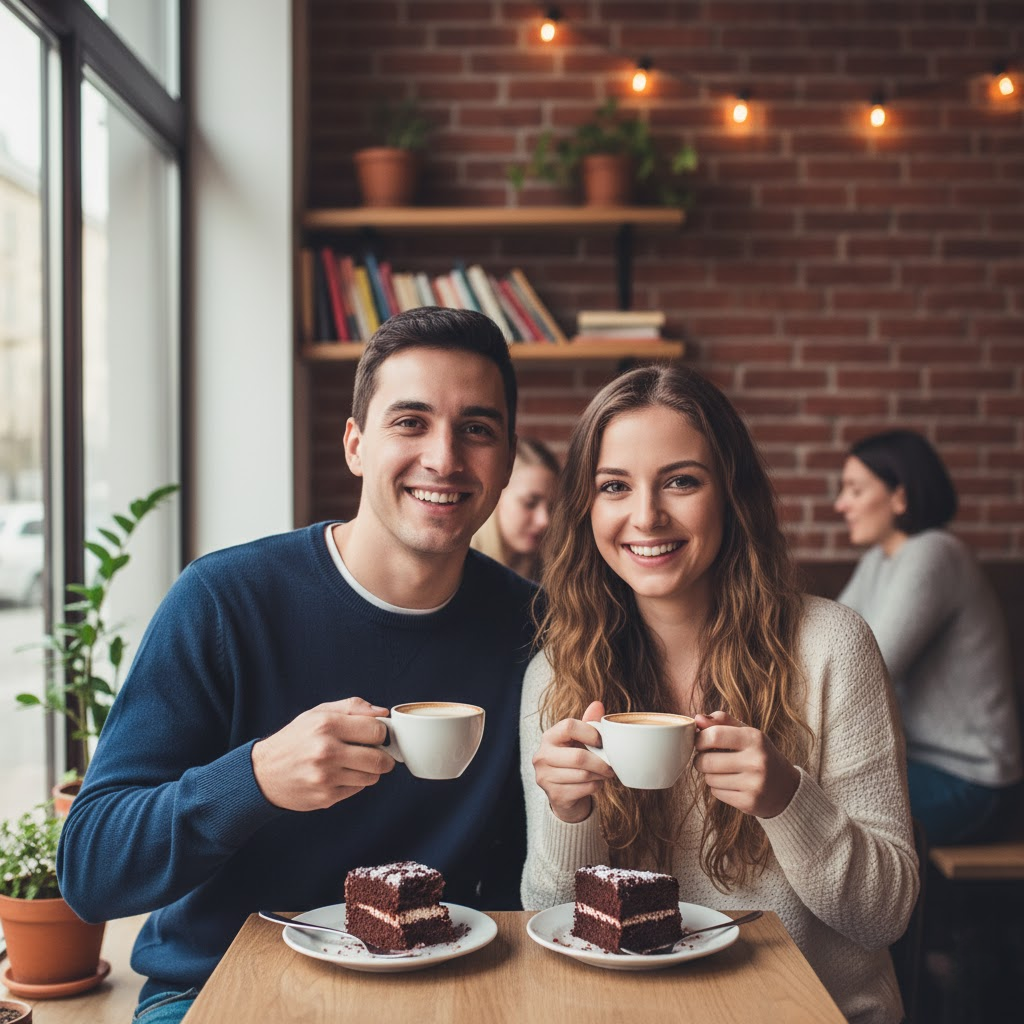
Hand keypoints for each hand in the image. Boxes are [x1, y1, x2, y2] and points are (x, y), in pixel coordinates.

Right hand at [251, 697, 394, 810]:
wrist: (263, 773)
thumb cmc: (294, 739)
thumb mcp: (318, 713)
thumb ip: (352, 707)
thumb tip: (382, 713)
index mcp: (326, 725)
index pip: (376, 730)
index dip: (382, 732)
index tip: (378, 734)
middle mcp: (326, 751)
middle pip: (379, 758)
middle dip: (384, 755)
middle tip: (378, 752)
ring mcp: (326, 777)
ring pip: (372, 777)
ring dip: (371, 770)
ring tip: (357, 762)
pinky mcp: (326, 796)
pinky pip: (358, 789)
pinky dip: (356, 781)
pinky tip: (341, 774)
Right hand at [531, 700, 613, 823]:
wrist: (564, 794)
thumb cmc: (574, 761)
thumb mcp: (580, 740)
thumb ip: (589, 722)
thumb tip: (597, 704)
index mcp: (548, 737)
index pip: (568, 726)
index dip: (590, 733)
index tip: (602, 742)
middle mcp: (542, 756)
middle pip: (578, 756)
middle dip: (601, 762)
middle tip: (612, 766)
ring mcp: (545, 777)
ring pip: (583, 774)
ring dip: (600, 775)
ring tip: (604, 773)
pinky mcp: (554, 795)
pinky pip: (584, 789)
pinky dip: (595, 786)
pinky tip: (595, 783)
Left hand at [694, 710, 798, 818]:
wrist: (786, 788)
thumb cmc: (760, 755)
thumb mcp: (747, 733)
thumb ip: (723, 722)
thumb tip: (697, 718)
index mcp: (755, 738)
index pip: (714, 735)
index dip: (700, 739)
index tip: (700, 742)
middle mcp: (757, 761)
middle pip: (707, 760)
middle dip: (700, 760)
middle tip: (707, 759)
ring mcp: (754, 784)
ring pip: (709, 778)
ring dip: (709, 775)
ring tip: (723, 772)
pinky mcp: (749, 802)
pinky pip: (716, 793)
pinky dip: (717, 789)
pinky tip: (731, 784)